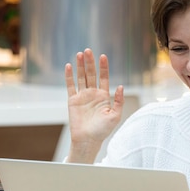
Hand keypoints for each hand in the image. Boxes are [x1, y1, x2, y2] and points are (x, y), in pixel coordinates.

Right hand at [64, 48, 124, 162]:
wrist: (88, 140)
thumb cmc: (103, 130)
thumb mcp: (115, 115)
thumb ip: (118, 101)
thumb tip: (120, 86)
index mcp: (104, 96)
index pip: (104, 78)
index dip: (103, 67)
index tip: (103, 56)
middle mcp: (93, 94)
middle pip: (91, 74)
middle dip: (90, 62)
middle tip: (88, 50)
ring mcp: (82, 96)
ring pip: (81, 77)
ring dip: (80, 66)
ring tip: (80, 54)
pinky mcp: (72, 100)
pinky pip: (70, 86)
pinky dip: (69, 76)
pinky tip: (69, 66)